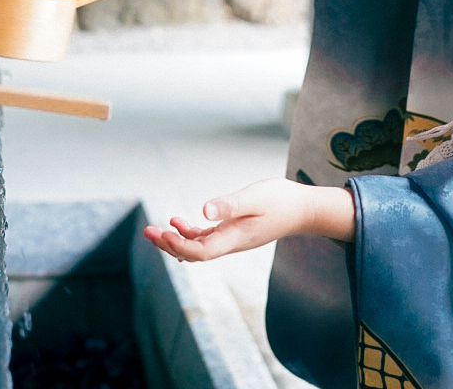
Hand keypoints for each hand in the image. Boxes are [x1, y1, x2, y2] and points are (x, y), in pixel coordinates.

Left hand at [142, 178, 355, 261]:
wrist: (304, 209)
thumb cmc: (281, 200)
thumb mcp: (255, 198)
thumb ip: (230, 205)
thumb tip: (204, 210)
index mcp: (235, 238)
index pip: (201, 252)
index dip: (179, 246)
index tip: (163, 232)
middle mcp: (231, 244)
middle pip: (194, 254)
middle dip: (169, 245)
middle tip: (148, 230)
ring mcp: (232, 240)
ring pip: (197, 248)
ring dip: (175, 240)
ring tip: (155, 229)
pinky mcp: (234, 232)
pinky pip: (207, 240)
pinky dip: (190, 233)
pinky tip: (180, 220)